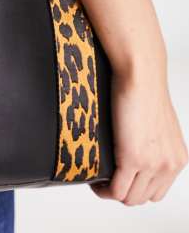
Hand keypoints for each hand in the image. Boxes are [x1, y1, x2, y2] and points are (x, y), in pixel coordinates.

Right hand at [91, 66, 187, 205]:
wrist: (140, 75)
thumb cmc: (144, 89)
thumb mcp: (158, 124)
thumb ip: (154, 143)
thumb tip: (136, 148)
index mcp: (177, 158)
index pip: (157, 191)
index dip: (136, 187)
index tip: (120, 178)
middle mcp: (169, 165)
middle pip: (143, 197)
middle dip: (124, 191)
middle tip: (106, 178)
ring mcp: (152, 164)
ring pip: (130, 198)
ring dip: (112, 192)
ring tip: (99, 180)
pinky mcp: (132, 159)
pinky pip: (117, 189)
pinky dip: (104, 189)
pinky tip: (96, 180)